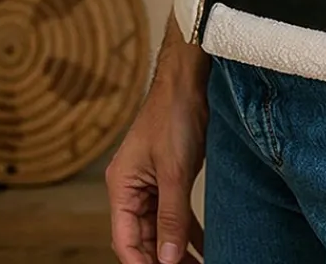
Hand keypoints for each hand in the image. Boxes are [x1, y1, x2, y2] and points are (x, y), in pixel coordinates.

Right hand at [105, 49, 209, 263]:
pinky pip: (175, 212)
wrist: (190, 79)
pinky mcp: (170, 176)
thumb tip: (168, 258)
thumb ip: (171, 215)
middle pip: (143, 237)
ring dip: (177, 248)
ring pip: (161, 227)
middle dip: (163, 260)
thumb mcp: (174, 170)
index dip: (141, 263)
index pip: (125, 240)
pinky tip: (204, 245)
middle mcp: (132, 188)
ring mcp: (151, 183)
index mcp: (121, 187)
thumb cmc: (174, 115)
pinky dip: (188, 230)